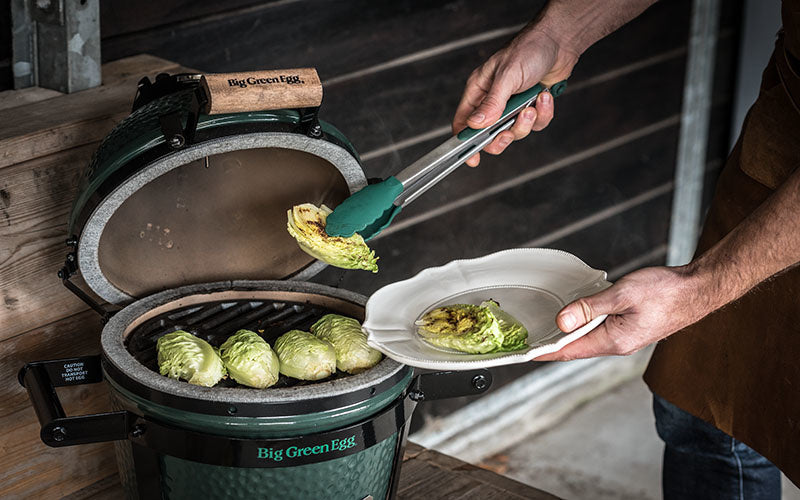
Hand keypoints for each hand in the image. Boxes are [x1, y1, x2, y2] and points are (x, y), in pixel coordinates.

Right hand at [452, 29, 577, 166]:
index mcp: (479, 90)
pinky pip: (535, 125)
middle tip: (508, 133)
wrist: (560, 41)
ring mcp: (513, 106)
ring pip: (515, 132)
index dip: (465, 142)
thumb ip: (492, 103)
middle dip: (502, 137)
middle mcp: (494, 100)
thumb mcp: (507, 76)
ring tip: (532, 106)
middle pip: (489, 135)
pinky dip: (543, 115)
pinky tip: (545, 97)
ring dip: (526, 123)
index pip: (464, 122)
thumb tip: (475, 124)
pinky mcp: (531, 107)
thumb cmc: (529, 49)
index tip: (472, 158)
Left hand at [534, 266, 713, 360]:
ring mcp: (625, 339)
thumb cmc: (666, 292)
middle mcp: (618, 345)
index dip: (545, 352)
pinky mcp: (631, 330)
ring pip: (588, 340)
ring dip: (568, 337)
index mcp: (614, 341)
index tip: (525, 353)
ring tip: (546, 332)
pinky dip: (584, 328)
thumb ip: (590, 308)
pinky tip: (577, 319)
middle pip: (576, 349)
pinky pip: (600, 333)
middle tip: (529, 342)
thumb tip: (562, 320)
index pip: (569, 351)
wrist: (698, 290)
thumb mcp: (622, 295)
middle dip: (552, 346)